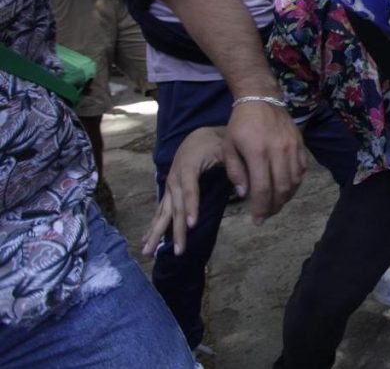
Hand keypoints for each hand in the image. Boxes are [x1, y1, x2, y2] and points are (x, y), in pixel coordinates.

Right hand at [142, 127, 224, 257]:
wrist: (199, 136)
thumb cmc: (216, 144)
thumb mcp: (227, 150)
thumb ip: (235, 168)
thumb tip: (243, 190)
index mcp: (188, 167)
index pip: (190, 190)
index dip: (191, 207)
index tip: (192, 225)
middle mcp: (175, 179)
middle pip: (176, 207)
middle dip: (176, 230)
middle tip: (179, 250)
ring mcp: (170, 186)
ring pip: (164, 212)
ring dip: (156, 233)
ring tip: (148, 252)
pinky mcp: (170, 191)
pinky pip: (161, 210)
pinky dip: (154, 225)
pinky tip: (146, 240)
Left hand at [221, 101, 305, 224]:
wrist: (262, 99)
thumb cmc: (241, 124)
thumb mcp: (228, 146)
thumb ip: (235, 172)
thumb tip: (244, 194)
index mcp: (258, 152)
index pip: (263, 188)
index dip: (260, 207)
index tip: (256, 220)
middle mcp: (278, 151)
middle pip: (281, 189)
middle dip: (273, 207)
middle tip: (265, 215)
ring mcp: (292, 148)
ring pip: (294, 182)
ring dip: (285, 198)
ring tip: (275, 204)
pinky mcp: (300, 145)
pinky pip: (301, 171)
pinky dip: (295, 184)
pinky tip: (286, 189)